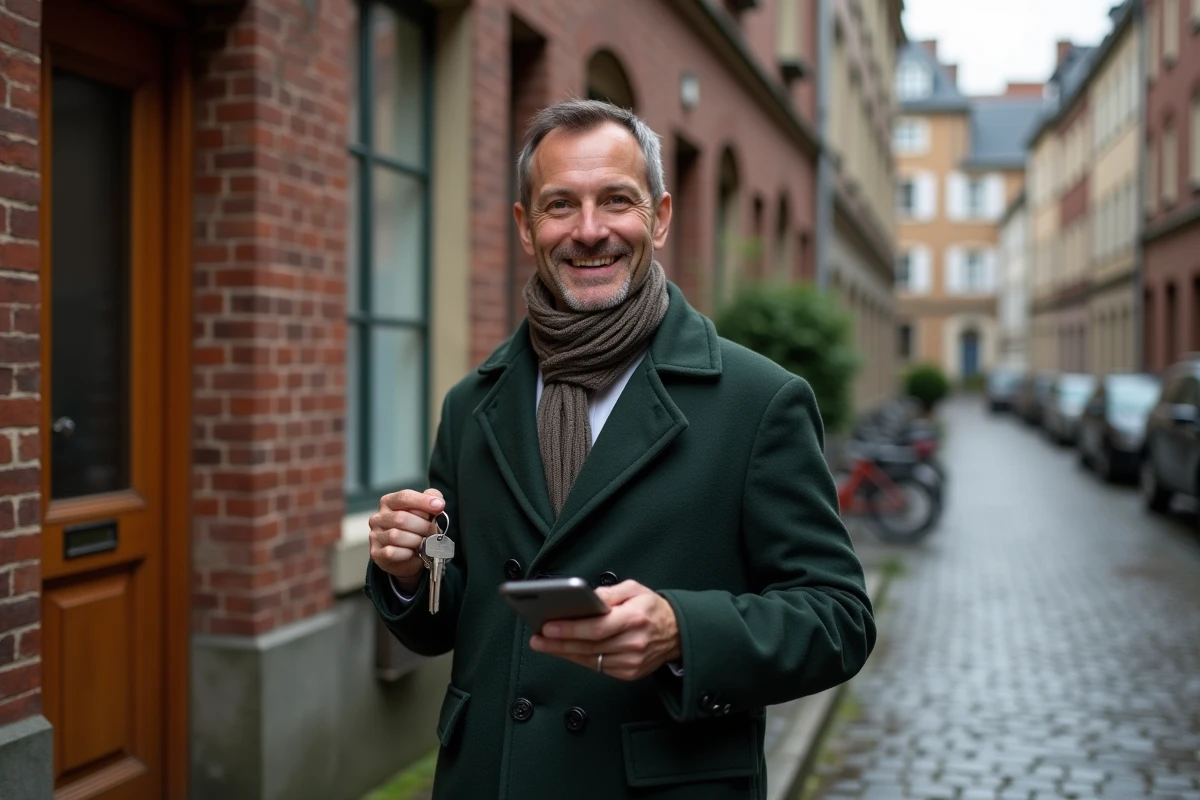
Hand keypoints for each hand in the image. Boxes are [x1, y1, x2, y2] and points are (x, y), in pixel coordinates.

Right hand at [369, 488, 443, 591]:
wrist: (407, 557)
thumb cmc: (415, 530)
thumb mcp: (425, 512)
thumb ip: (431, 500)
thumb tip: (437, 501)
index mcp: (389, 502)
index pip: (404, 497)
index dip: (423, 501)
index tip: (439, 506)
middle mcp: (379, 517)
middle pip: (401, 518)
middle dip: (423, 526)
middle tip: (433, 532)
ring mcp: (375, 535)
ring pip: (396, 535)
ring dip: (416, 540)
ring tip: (423, 543)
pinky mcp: (376, 553)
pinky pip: (392, 552)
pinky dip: (407, 553)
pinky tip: (412, 552)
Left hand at [529, 581, 680, 680]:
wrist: (677, 633)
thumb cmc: (652, 608)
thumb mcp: (634, 589)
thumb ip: (610, 593)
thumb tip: (586, 598)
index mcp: (635, 619)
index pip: (597, 628)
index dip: (570, 628)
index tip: (548, 627)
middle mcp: (634, 643)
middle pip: (589, 646)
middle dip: (559, 643)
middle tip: (538, 638)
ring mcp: (631, 662)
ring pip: (590, 660)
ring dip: (564, 653)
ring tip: (544, 644)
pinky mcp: (629, 673)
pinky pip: (597, 667)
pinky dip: (579, 659)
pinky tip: (565, 651)